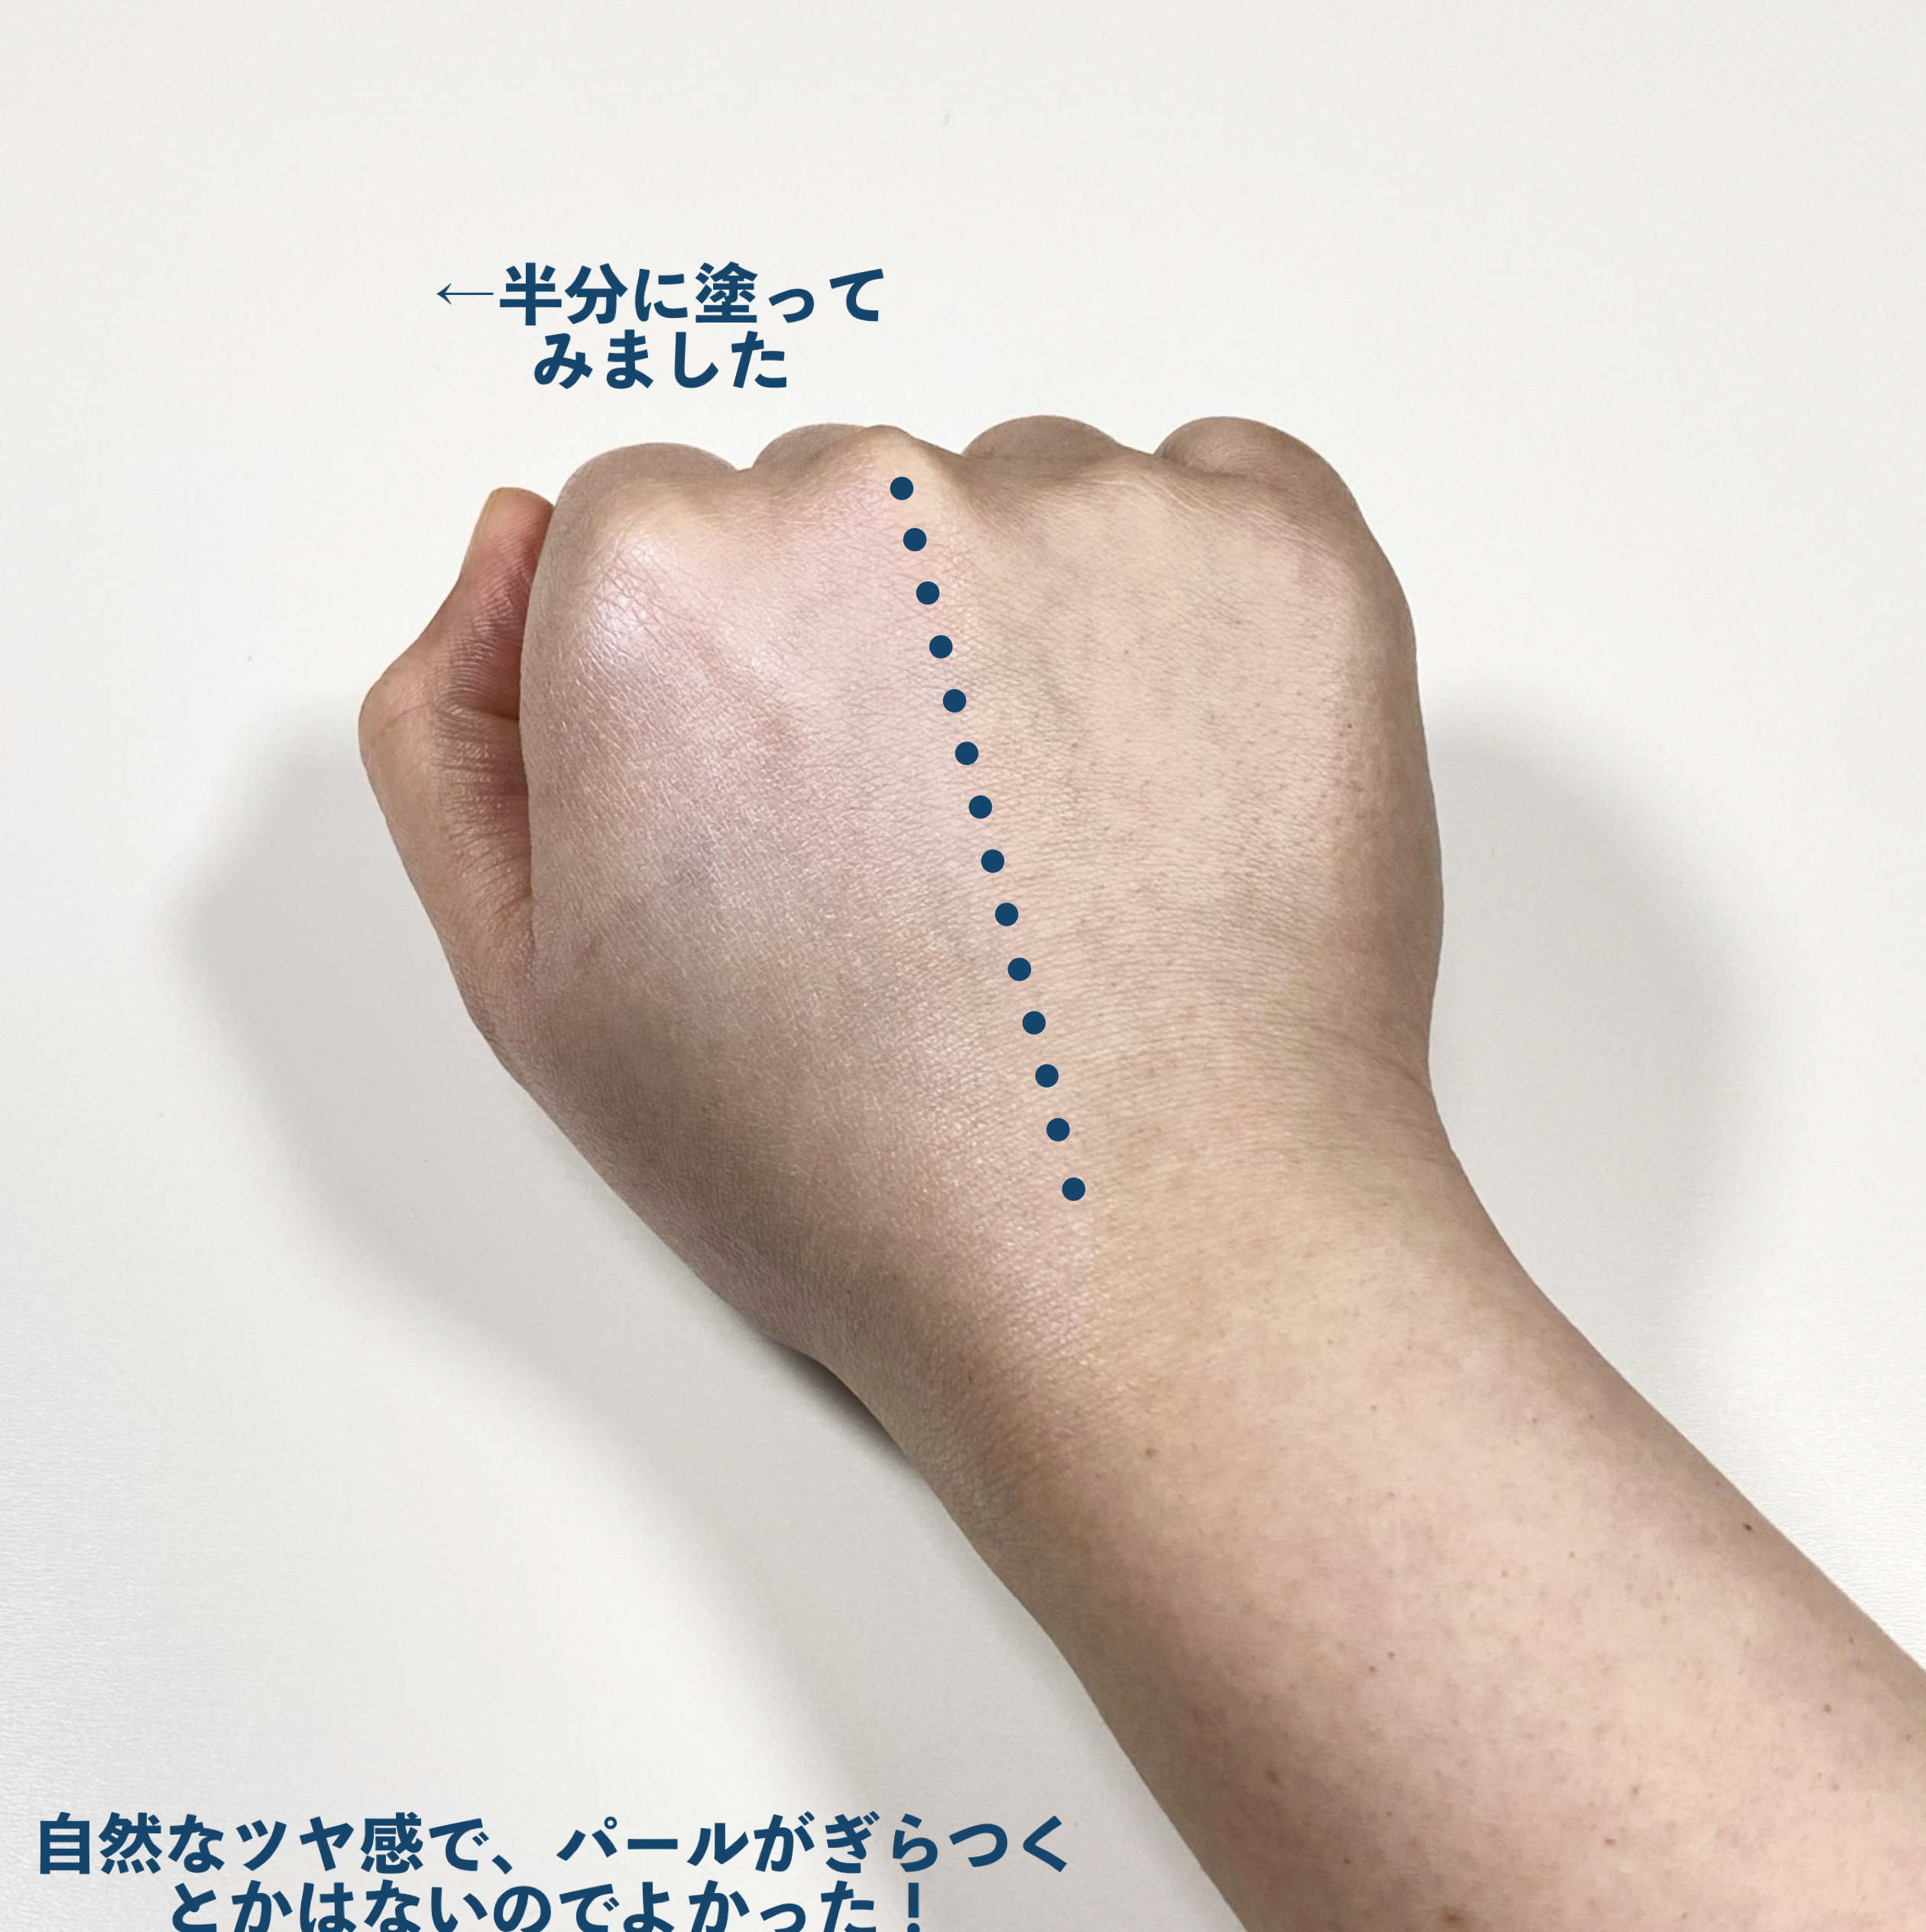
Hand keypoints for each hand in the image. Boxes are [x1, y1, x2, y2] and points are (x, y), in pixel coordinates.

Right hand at [360, 417, 1442, 1448]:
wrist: (1149, 1256)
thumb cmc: (857, 1161)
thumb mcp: (546, 989)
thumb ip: (456, 733)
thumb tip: (518, 539)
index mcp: (663, 590)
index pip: (658, 527)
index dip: (721, 690)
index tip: (786, 816)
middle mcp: (871, 507)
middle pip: (839, 503)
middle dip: (869, 643)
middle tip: (935, 859)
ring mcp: (1100, 513)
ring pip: (1026, 505)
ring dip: (1034, 631)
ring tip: (1067, 856)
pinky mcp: (1286, 546)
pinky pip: (1213, 498)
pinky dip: (1199, 610)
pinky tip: (1181, 785)